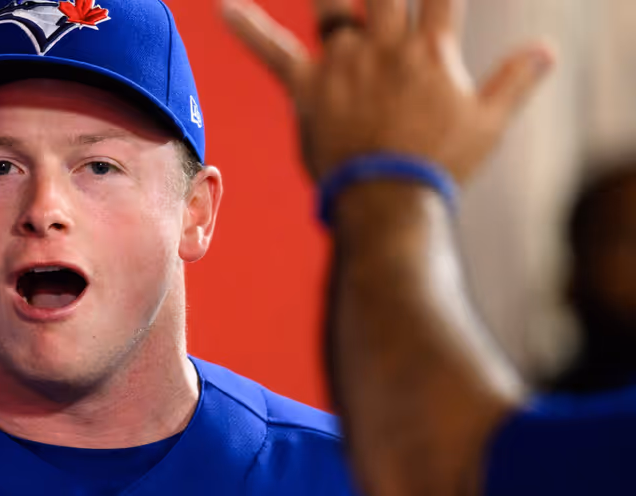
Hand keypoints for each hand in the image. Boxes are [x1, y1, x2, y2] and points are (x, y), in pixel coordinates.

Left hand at [221, 0, 554, 183]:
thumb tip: (548, 51)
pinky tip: (223, 7)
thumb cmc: (442, 165)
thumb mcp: (489, 122)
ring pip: (334, 7)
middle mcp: (387, 47)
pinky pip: (273, 51)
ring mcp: (345, 64)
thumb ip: (515, 80)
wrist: (389, 199)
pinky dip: (247, 27)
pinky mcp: (309, 88)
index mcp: (431, 51)